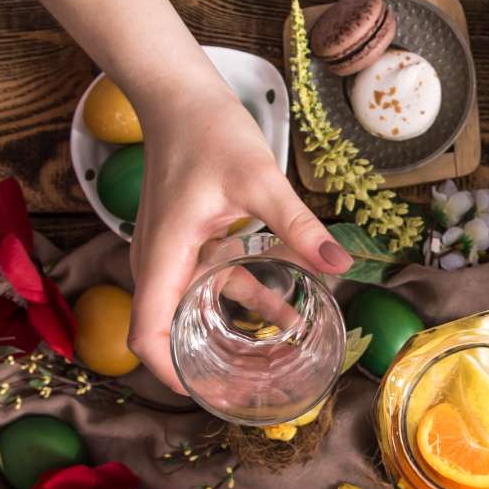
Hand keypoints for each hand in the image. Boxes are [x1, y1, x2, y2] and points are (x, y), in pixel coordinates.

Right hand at [124, 87, 350, 389]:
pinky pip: (210, 283)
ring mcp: (171, 253)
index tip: (205, 393)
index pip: (147, 334)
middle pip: (167, 333)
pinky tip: (286, 310)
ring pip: (193, 310)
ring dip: (230, 334)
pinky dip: (243, 299)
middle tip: (252, 391)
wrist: (180, 96)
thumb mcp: (260, 181)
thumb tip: (342, 265)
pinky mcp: (187, 242)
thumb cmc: (208, 132)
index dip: (169, 372)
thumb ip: (299, 227)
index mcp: (164, 257)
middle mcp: (159, 262)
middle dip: (206, 364)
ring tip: (275, 362)